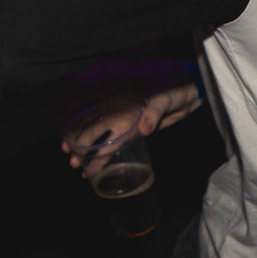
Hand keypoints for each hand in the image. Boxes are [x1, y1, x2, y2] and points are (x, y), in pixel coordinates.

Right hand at [61, 80, 200, 175]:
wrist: (186, 91)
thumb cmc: (173, 92)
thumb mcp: (165, 99)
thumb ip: (153, 113)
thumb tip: (143, 129)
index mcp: (122, 105)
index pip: (97, 122)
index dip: (83, 135)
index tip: (71, 149)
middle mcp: (118, 110)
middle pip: (92, 128)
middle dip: (79, 145)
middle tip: (72, 163)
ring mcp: (124, 118)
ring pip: (98, 134)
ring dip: (87, 151)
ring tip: (77, 166)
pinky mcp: (132, 127)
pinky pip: (113, 140)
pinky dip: (103, 152)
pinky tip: (95, 164)